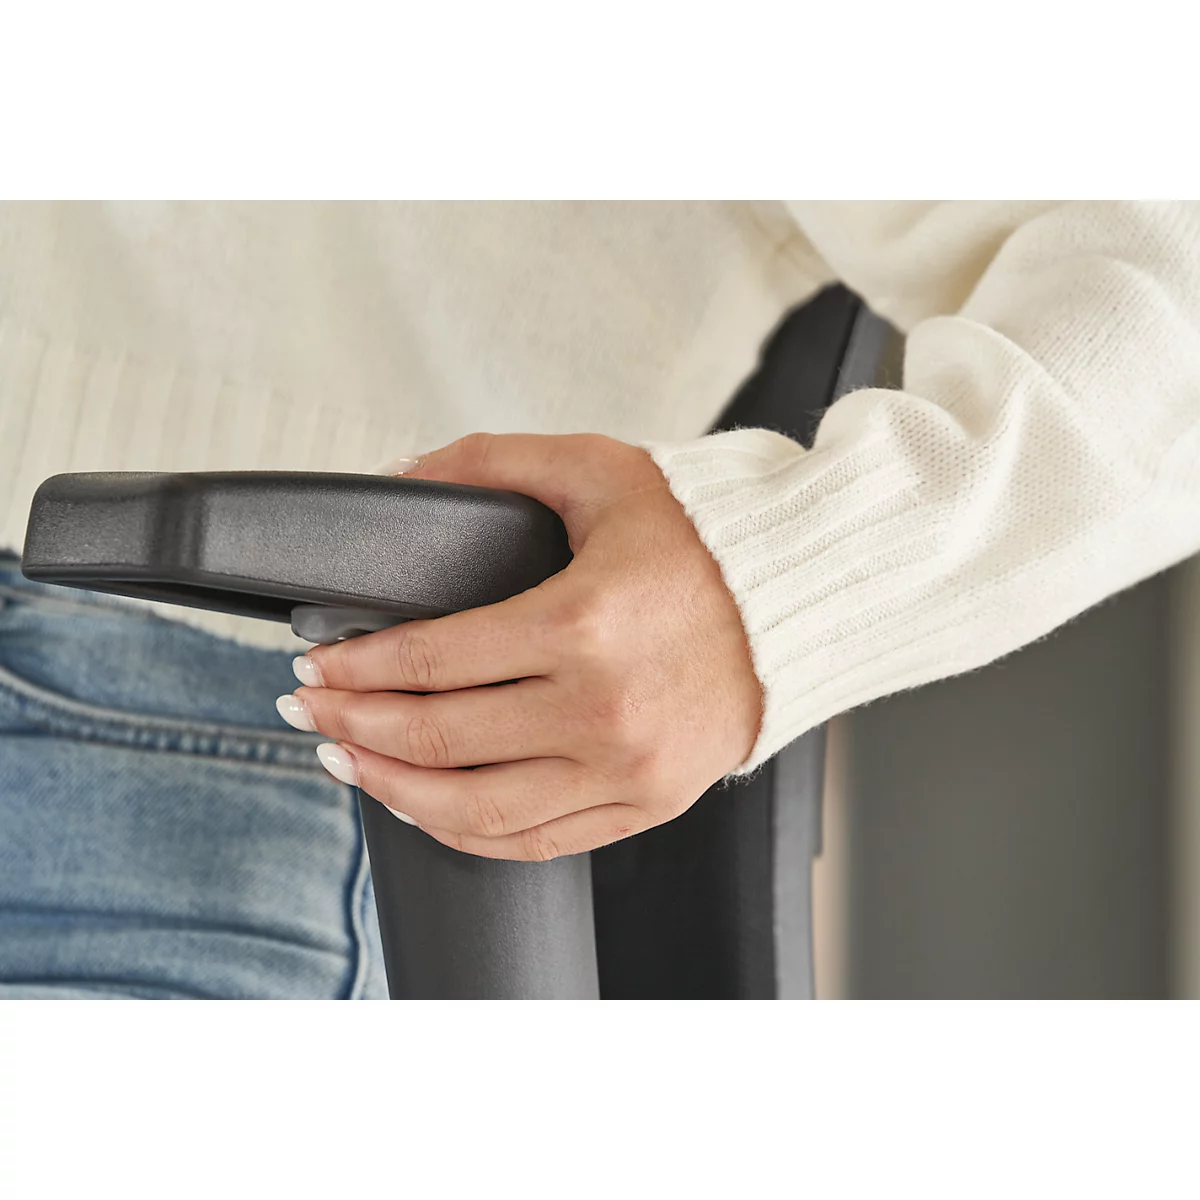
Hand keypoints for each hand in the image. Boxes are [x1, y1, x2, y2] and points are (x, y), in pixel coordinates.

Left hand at [278, 432, 763, 860]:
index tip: (315, 663)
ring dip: (391, 788)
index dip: (354, 667)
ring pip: (474, 808)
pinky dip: (462, 832)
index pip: (431, 661)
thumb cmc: (704, 537)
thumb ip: (489, 462)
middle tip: (307, 708)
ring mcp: (627, 770)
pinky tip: (423, 805)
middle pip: (438, 737)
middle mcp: (603, 710)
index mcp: (585, 622)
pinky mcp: (646, 803)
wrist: (799, 597)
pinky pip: (532, 841)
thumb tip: (397, 478)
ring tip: (347, 761)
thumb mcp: (596, 471)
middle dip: (351, 723)